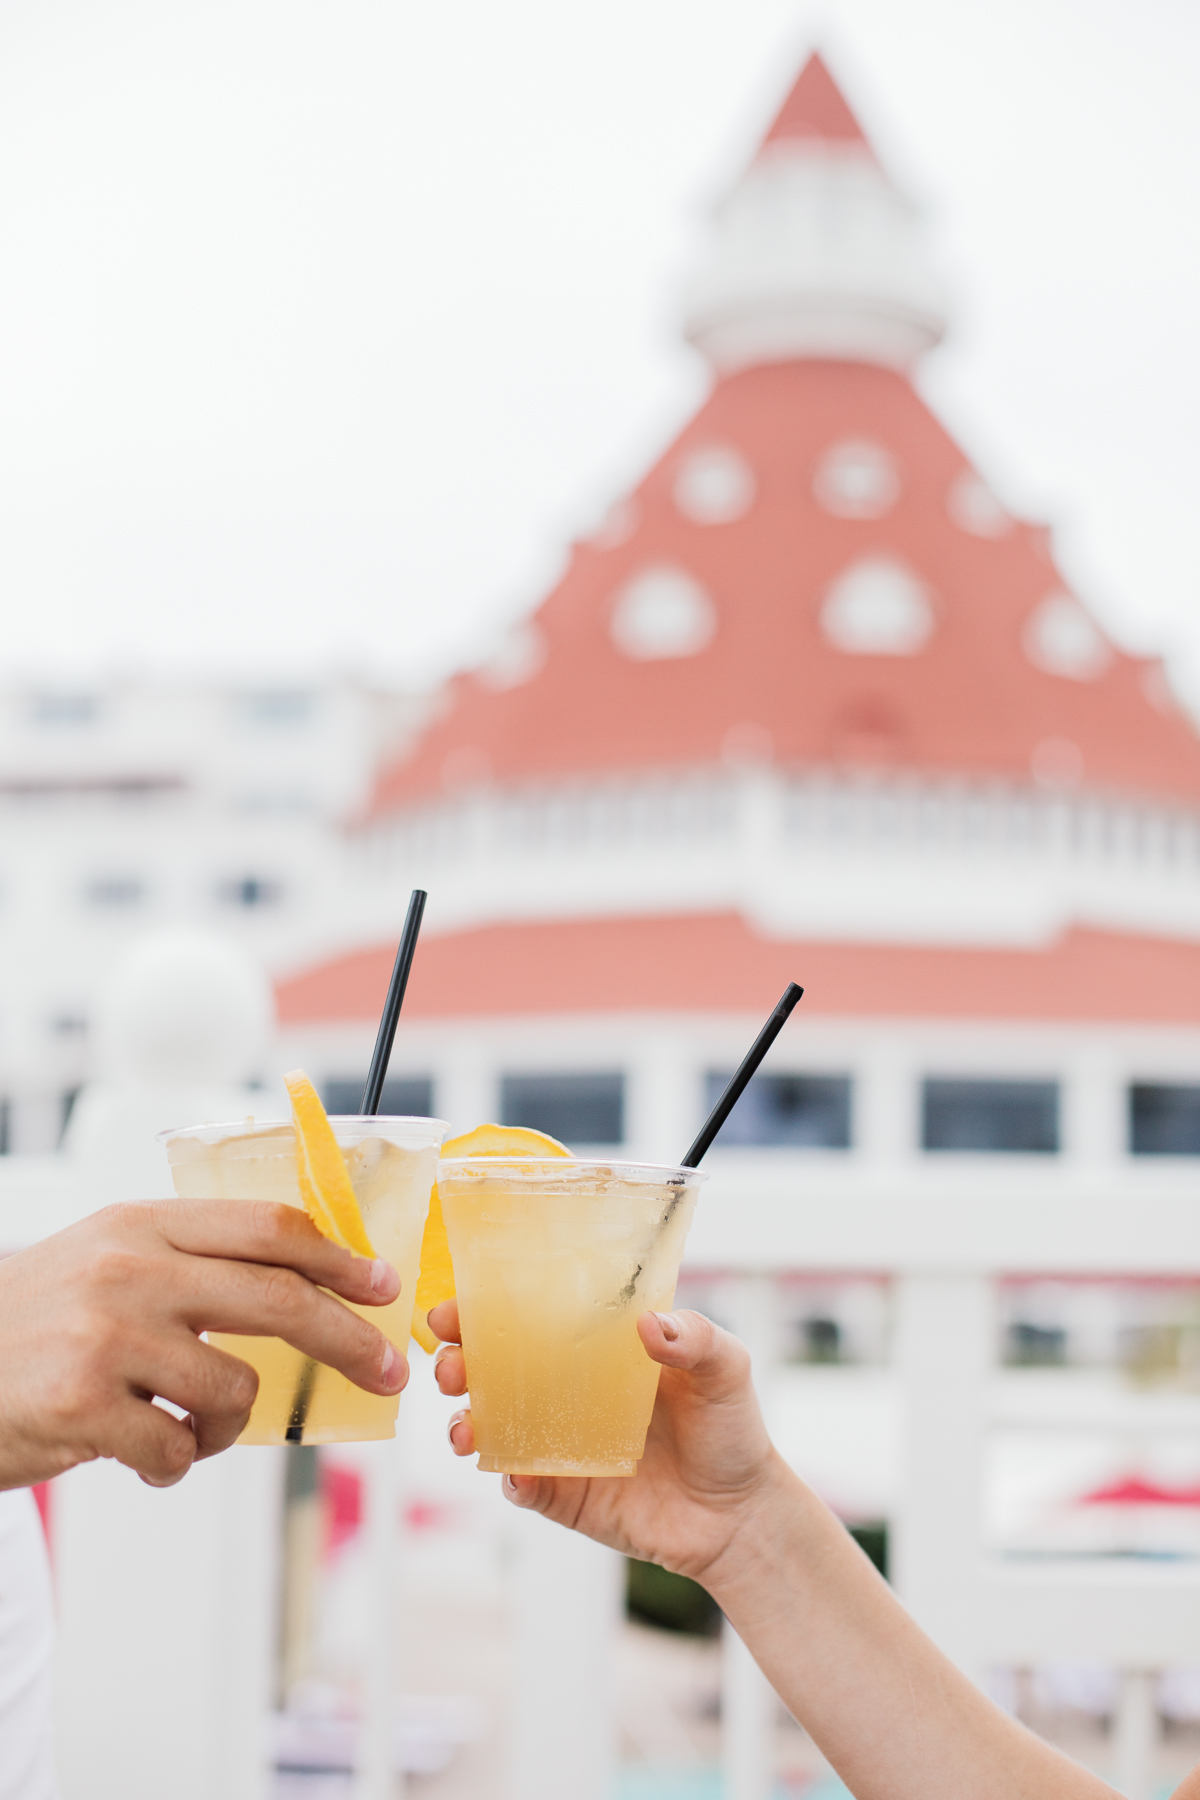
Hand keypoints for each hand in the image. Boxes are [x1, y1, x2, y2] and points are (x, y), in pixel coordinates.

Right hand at [0, 1200, 406, 1490]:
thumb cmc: (31, 1322)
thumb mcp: (105, 1259)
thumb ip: (187, 1264)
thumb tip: (305, 1291)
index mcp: (143, 1225)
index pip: (266, 1228)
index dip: (338, 1258)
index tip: (381, 1286)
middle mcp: (129, 1269)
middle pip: (277, 1298)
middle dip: (347, 1339)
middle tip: (386, 1372)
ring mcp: (105, 1336)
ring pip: (234, 1389)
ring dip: (227, 1426)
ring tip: (188, 1428)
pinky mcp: (82, 1406)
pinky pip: (176, 1449)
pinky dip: (174, 1464)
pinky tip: (142, 1453)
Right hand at [430, 1300, 782, 1586]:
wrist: (740, 1515)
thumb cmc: (731, 1428)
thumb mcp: (726, 1368)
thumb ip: (697, 1338)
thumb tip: (649, 1326)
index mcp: (595, 1348)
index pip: (530, 1315)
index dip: (484, 1307)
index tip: (457, 1305)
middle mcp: (566, 1390)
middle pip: (491, 1368)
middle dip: (457, 1361)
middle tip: (451, 1365)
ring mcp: (559, 1443)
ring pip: (490, 1425)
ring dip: (463, 1421)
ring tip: (464, 1424)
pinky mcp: (562, 1493)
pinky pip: (520, 1484)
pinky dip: (508, 1476)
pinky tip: (513, 1472)